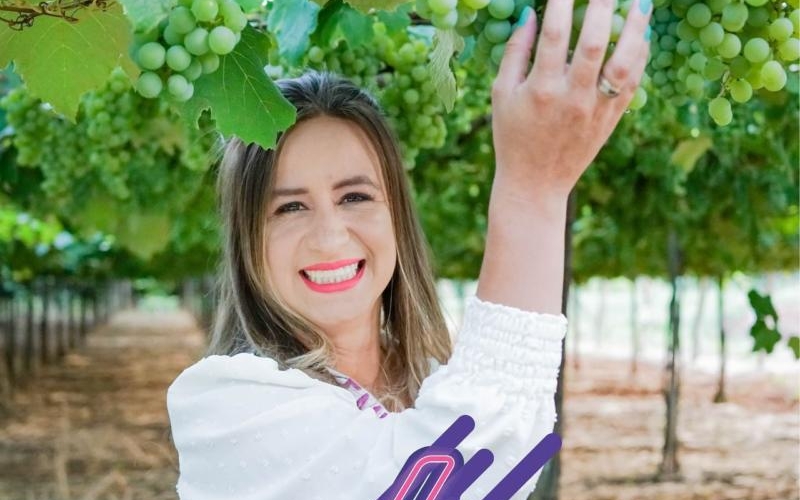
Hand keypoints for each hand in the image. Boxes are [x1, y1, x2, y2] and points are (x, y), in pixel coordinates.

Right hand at [490, 0, 652, 199]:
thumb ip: (515, 53)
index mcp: (540, 90)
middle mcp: (572, 98)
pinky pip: (633, 83)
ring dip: (635, 28)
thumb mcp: (501, 95)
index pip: (553, 35)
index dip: (561, 3)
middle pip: (593, 43)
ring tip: (640, 2)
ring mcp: (596, 109)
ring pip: (623, 62)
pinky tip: (642, 34)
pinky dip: (640, 56)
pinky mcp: (612, 120)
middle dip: (602, 6)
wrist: (536, 183)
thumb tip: (530, 13)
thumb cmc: (512, 136)